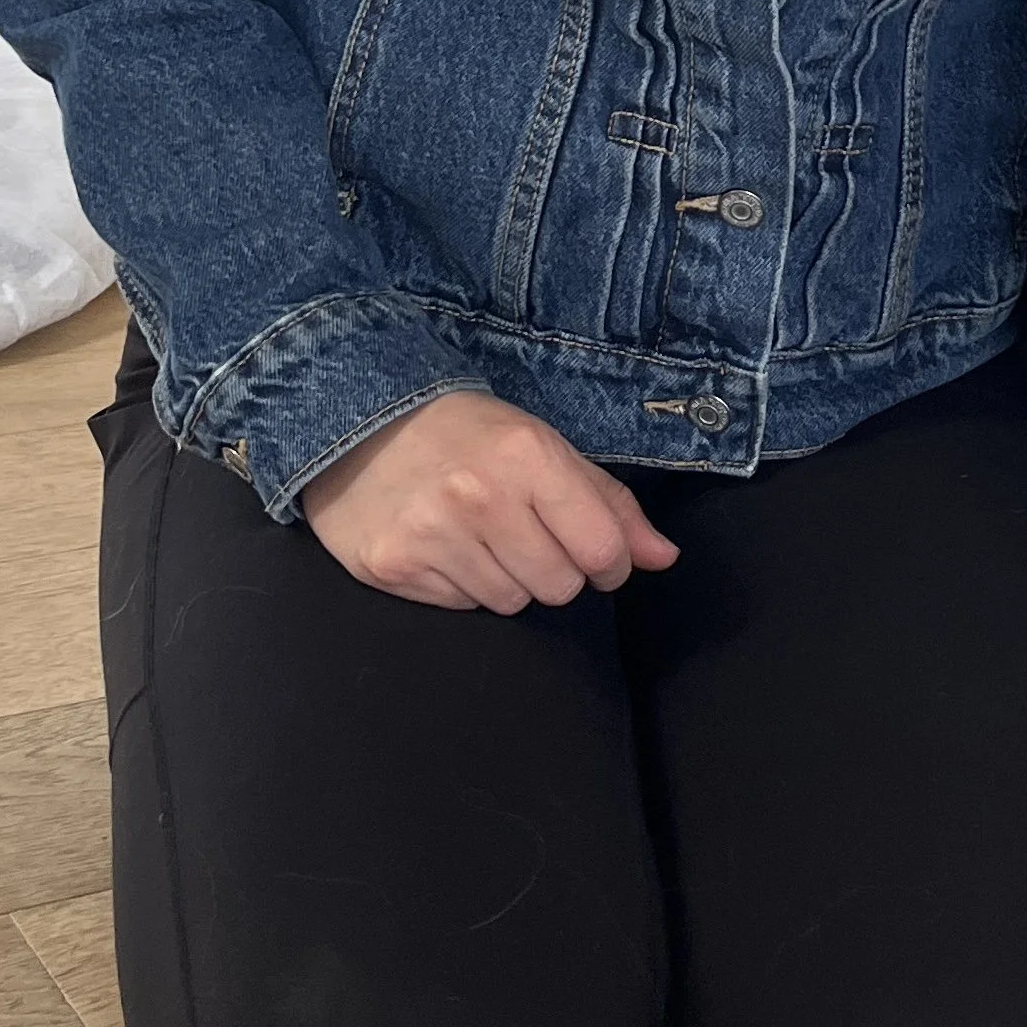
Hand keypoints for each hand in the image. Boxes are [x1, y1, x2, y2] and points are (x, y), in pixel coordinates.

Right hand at [301, 390, 677, 611]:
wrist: (360, 419)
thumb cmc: (466, 431)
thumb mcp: (544, 445)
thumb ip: (609, 503)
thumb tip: (665, 558)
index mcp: (527, 455)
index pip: (602, 548)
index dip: (611, 562)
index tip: (598, 554)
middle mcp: (479, 496)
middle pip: (559, 587)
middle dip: (556, 569)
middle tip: (527, 534)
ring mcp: (431, 535)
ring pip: (511, 604)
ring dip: (509, 579)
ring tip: (482, 535)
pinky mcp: (392, 567)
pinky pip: (463, 607)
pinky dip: (464, 585)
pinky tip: (447, 546)